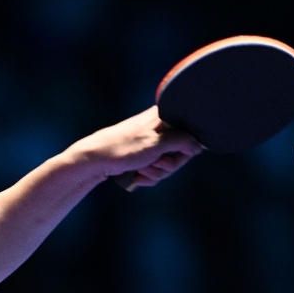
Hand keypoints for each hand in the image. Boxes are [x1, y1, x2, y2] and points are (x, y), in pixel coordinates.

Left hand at [67, 106, 203, 187]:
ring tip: (141, 170)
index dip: (186, 151)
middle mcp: (161, 127)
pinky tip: (137, 176)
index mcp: (165, 116)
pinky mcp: (144, 154)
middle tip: (153, 164)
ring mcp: (152, 142)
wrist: (94, 159)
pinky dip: (148, 175)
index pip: (192, 134)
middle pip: (181, 153)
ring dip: (156, 173)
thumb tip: (199, 145)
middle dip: (168, 165)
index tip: (174, 156)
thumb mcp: (157, 144)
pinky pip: (156, 169)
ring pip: (168, 164)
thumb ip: (183, 141)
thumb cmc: (123, 147)